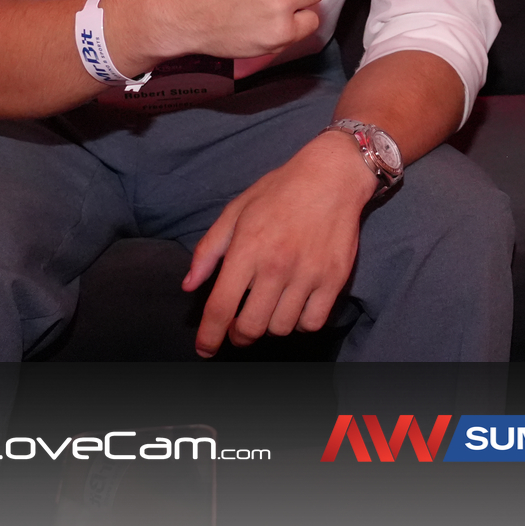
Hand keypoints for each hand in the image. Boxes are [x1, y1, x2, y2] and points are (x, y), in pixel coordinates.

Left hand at [182, 131, 376, 356]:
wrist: (332, 175)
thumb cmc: (280, 190)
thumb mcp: (236, 210)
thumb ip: (209, 250)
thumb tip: (190, 285)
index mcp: (247, 248)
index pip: (221, 307)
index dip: (209, 336)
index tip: (204, 349)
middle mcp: (277, 265)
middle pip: (250, 327)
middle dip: (239, 335)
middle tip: (238, 327)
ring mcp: (308, 274)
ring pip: (281, 328)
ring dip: (269, 326)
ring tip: (269, 308)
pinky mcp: (334, 279)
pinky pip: (313, 322)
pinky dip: (301, 323)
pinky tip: (295, 306)